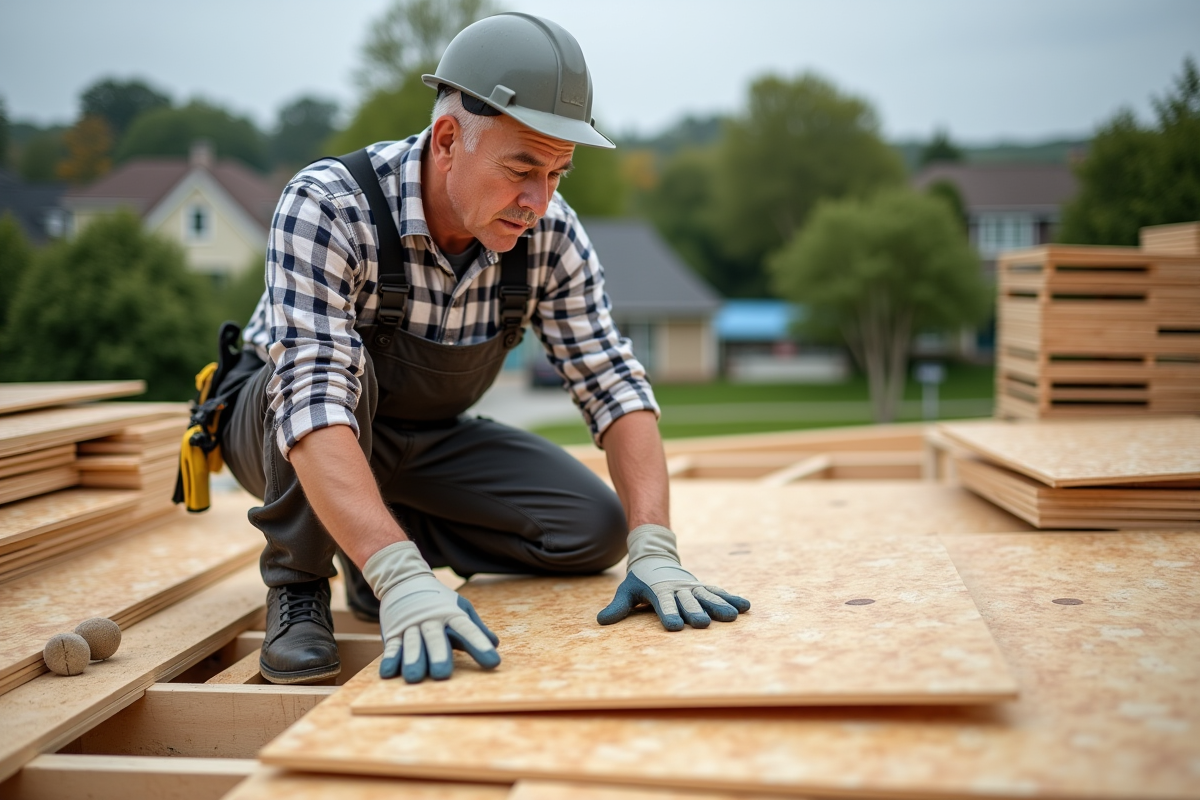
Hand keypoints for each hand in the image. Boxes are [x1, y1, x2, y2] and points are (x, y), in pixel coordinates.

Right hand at [362, 541, 499, 682]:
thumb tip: (495, 644)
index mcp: (451, 613)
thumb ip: (475, 628)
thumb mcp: (460, 608)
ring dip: (413, 660)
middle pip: (435, 638)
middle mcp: (431, 619)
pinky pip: (392, 647)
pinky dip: (390, 659)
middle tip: (442, 674)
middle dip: (438, 655)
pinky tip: (388, 673)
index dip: (480, 645)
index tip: (493, 662)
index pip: (468, 629)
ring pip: (412, 643)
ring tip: (414, 678)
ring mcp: (410, 625)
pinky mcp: (393, 632)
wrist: (404, 579)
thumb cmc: (438, 601)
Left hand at [596, 524, 749, 630]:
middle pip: (688, 602)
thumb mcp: (627, 591)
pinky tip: (746, 607)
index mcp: (659, 591)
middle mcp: (678, 589)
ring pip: (707, 596)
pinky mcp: (702, 587)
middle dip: (695, 612)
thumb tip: (601, 620)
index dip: (668, 614)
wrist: (655, 557)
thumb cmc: (640, 580)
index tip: (673, 626)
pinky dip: (732, 598)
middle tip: (703, 624)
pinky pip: (718, 592)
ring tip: (732, 617)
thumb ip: (618, 607)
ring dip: (719, 606)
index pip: (663, 604)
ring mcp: (692, 587)